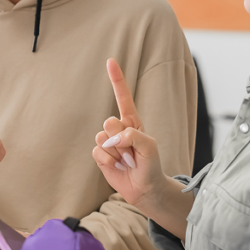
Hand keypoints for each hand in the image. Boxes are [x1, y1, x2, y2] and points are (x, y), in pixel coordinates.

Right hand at [93, 59, 169, 212]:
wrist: (145, 188)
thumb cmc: (151, 164)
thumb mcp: (150, 147)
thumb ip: (134, 136)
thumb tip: (113, 136)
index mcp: (132, 121)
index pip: (123, 97)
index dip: (116, 79)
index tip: (111, 61)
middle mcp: (118, 128)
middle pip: (110, 122)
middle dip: (121, 139)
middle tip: (132, 152)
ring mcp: (108, 141)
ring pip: (102, 138)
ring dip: (116, 153)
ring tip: (127, 161)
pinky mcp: (100, 155)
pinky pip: (98, 152)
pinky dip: (109, 161)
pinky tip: (118, 166)